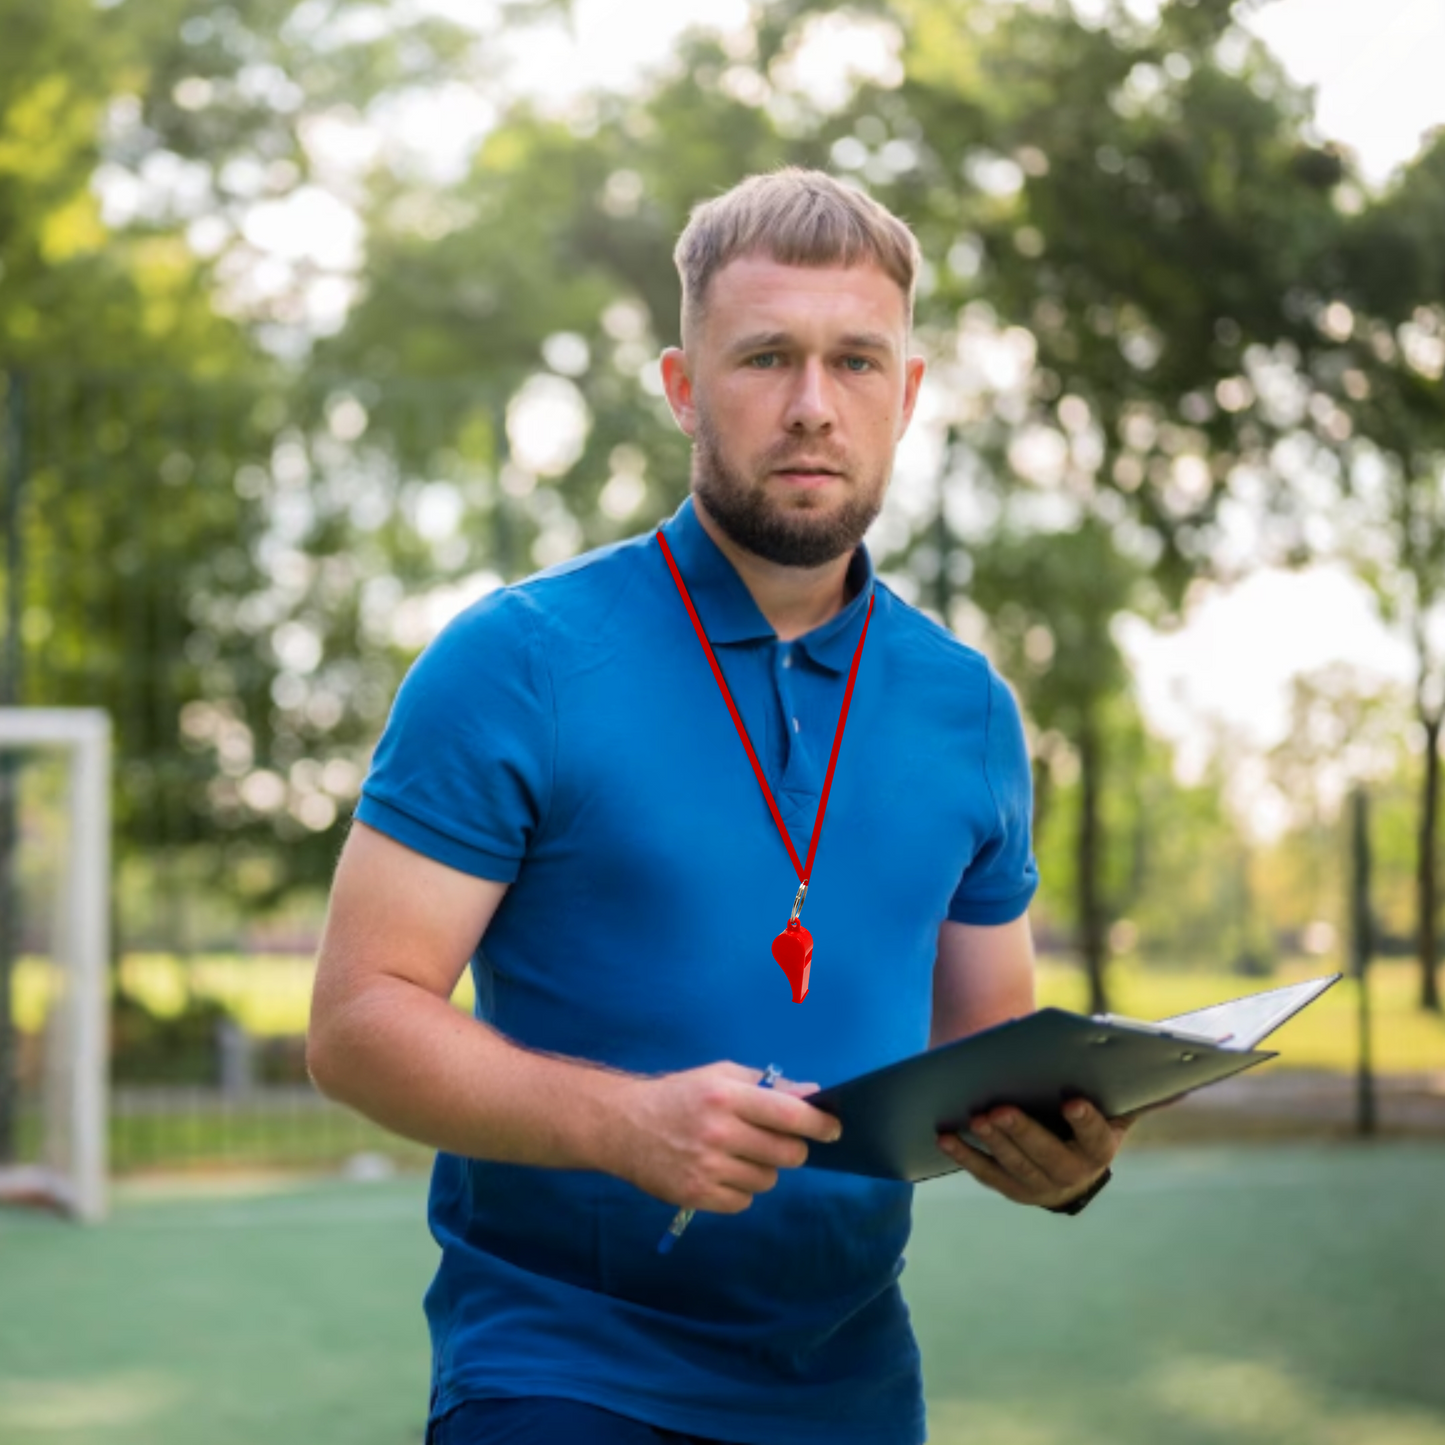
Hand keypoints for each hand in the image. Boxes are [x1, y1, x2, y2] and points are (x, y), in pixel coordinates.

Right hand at [613, 1062, 840, 1214]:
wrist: (623, 1126)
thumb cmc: (679, 1095)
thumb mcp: (719, 1075)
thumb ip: (765, 1085)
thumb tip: (809, 1095)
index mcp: (726, 1096)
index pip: (787, 1113)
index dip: (817, 1124)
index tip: (833, 1129)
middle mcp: (718, 1132)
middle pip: (786, 1153)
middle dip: (793, 1149)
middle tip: (782, 1142)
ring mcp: (707, 1168)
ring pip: (768, 1180)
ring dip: (764, 1168)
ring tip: (740, 1154)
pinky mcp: (696, 1195)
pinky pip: (744, 1201)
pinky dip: (741, 1189)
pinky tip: (723, 1172)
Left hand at [935, 1099, 1131, 1210]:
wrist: (1074, 1173)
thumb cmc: (1092, 1126)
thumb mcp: (1117, 1110)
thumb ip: (1140, 1094)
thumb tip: (1182, 1081)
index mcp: (1099, 1150)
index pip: (1095, 1135)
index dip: (1085, 1120)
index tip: (1072, 1100)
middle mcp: (1071, 1174)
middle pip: (1046, 1153)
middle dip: (1023, 1131)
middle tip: (1000, 1108)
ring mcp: (1038, 1186)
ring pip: (1014, 1164)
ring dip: (993, 1142)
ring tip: (976, 1117)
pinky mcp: (1011, 1188)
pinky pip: (985, 1173)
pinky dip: (964, 1155)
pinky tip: (945, 1136)